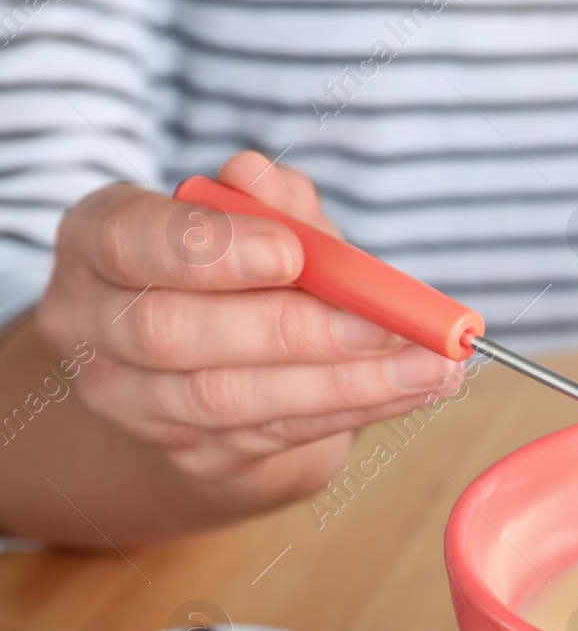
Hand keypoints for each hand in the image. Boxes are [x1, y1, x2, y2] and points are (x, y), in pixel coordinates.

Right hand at [35, 150, 462, 517]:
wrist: (235, 365)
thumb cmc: (248, 272)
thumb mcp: (267, 223)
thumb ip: (274, 201)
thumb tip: (260, 177)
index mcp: (101, 240)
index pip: (129, 241)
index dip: (208, 250)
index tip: (290, 253)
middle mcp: (94, 323)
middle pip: (172, 334)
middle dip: (290, 329)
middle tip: (384, 324)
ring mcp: (133, 400)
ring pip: (228, 398)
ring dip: (344, 383)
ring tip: (430, 366)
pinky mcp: (191, 453)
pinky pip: (275, 433)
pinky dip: (356, 409)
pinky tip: (414, 389)